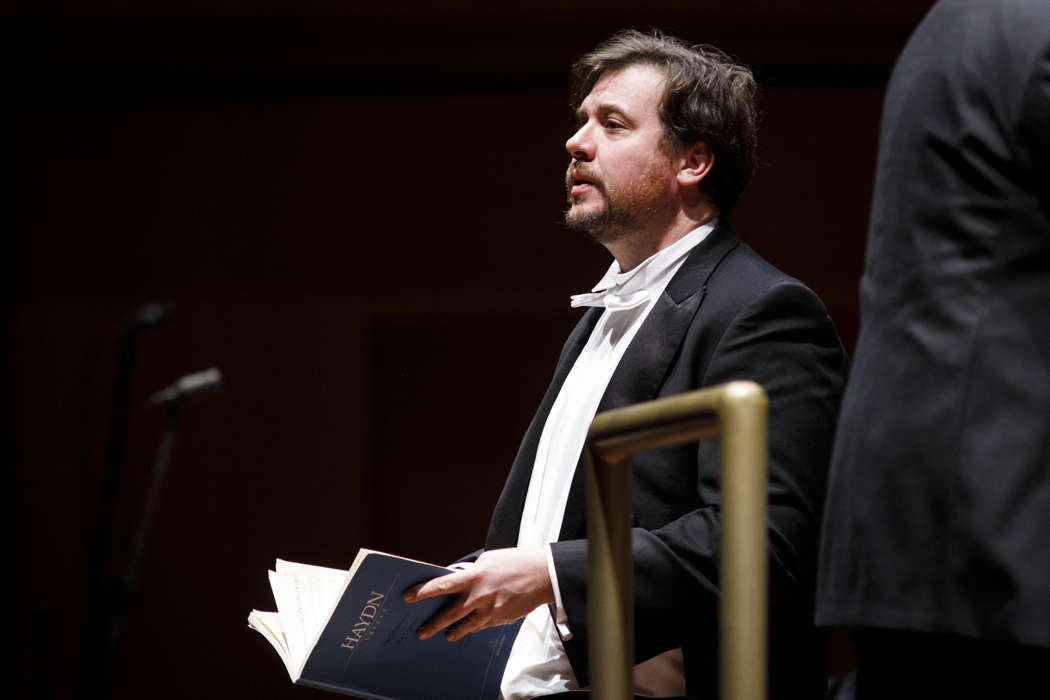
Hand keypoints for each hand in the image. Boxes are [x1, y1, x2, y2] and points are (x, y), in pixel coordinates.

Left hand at [402, 546, 553, 641]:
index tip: (408, 597)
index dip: (422, 592)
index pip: (441, 585)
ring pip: (466, 626)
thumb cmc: (517, 563)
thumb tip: (458, 578)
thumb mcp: (489, 559)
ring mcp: (490, 610)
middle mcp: (479, 596)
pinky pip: (483, 625)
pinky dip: (476, 626)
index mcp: (474, 576)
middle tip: (421, 631)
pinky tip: (472, 627)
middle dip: (433, 624)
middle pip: (449, 614)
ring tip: (447, 636)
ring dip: (454, 632)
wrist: (544, 575)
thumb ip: (472, 571)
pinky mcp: (501, 619)